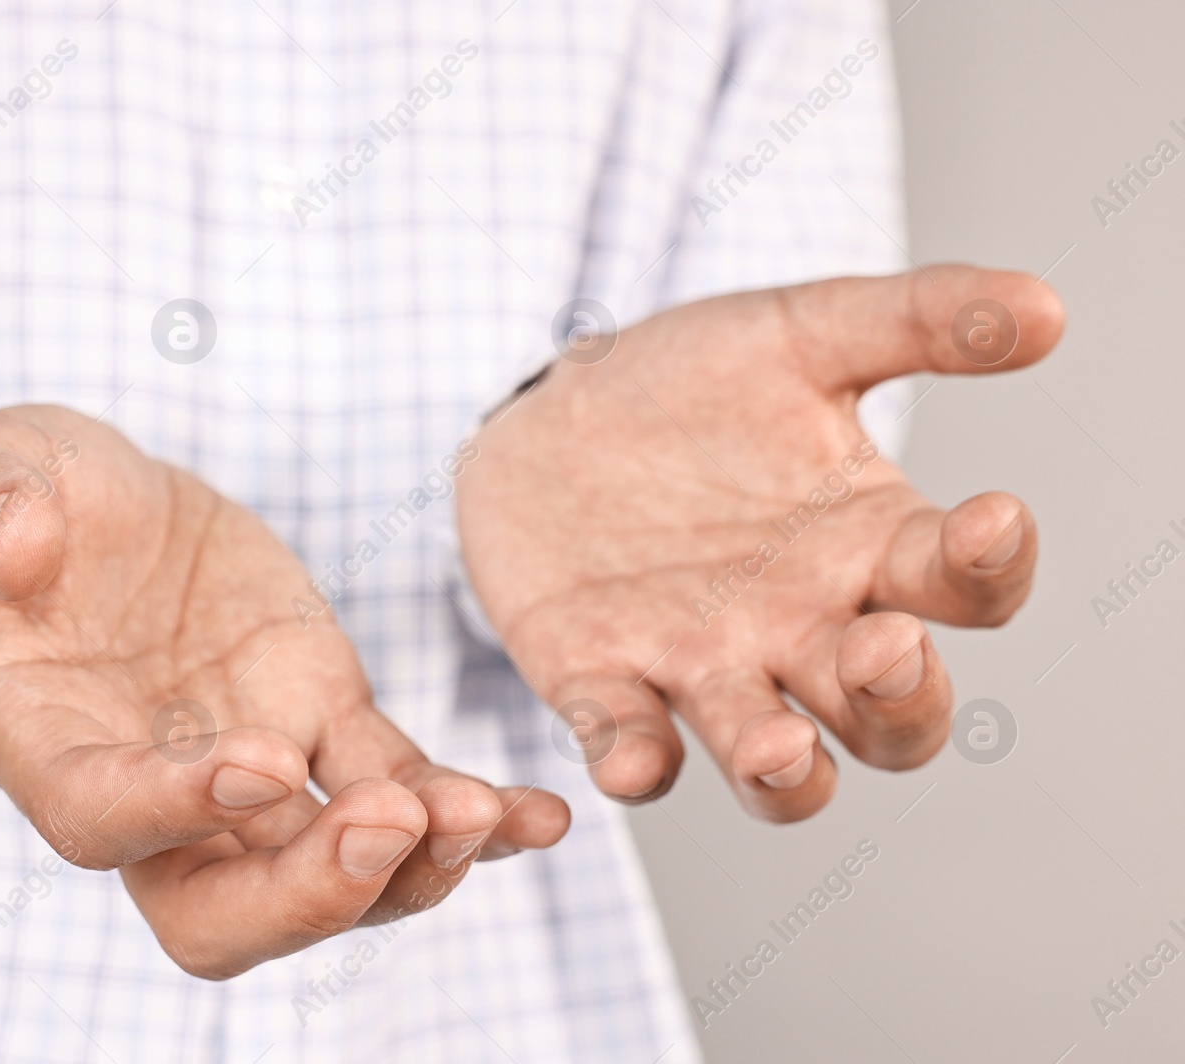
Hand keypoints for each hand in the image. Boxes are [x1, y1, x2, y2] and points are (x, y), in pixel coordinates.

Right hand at [0, 406, 566, 977]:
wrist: (116, 504)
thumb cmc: (38, 492)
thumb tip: (18, 546)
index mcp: (44, 740)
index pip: (99, 819)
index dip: (175, 813)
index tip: (262, 762)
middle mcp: (148, 790)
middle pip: (218, 912)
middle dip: (308, 895)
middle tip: (389, 826)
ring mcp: (248, 773)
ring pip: (326, 873)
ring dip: (407, 865)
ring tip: (482, 813)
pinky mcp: (324, 724)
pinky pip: (399, 788)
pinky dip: (467, 813)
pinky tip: (540, 815)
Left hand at [457, 267, 1063, 820]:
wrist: (546, 412)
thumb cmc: (689, 388)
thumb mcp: (799, 334)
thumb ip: (914, 319)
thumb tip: (1047, 306)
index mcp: (869, 546)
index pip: (966, 587)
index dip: (991, 567)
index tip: (992, 515)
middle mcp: (803, 631)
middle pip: (891, 717)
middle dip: (900, 699)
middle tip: (883, 646)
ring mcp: (704, 667)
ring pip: (777, 768)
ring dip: (787, 772)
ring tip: (779, 747)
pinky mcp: (601, 680)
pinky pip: (631, 744)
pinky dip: (636, 761)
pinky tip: (636, 757)